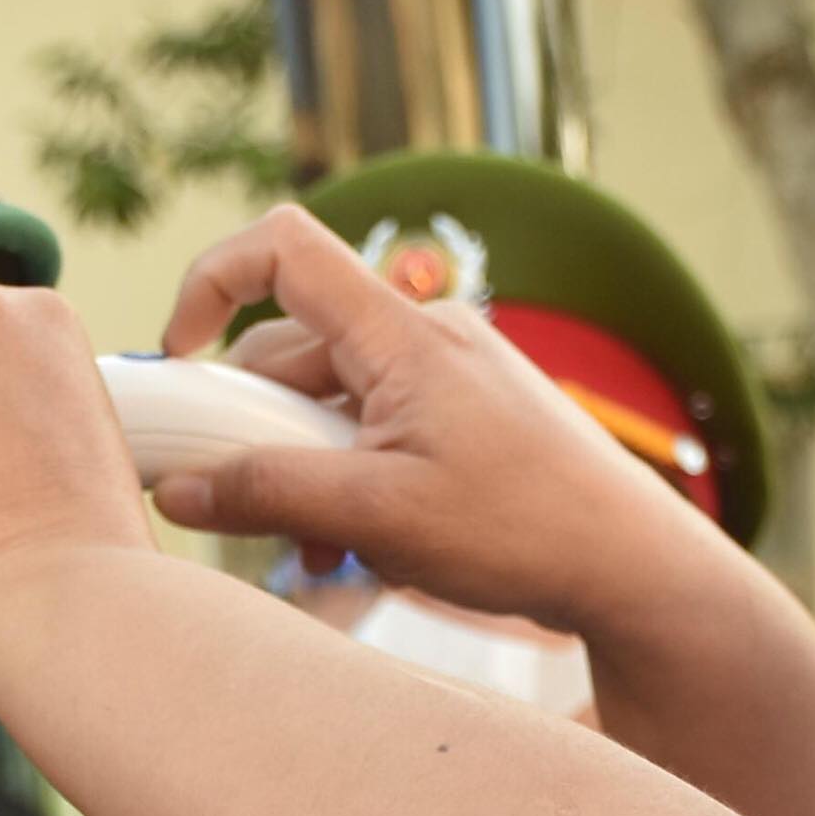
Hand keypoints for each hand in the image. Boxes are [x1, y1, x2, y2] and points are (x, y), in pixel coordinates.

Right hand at [146, 205, 737, 639]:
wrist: (636, 566)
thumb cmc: (523, 531)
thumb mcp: (378, 520)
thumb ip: (270, 497)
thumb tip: (178, 490)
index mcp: (401, 335)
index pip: (282, 249)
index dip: (210, 282)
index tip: (179, 356)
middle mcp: (427, 336)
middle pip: (296, 347)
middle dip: (258, 428)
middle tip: (258, 513)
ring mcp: (454, 373)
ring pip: (335, 400)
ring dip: (305, 469)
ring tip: (326, 553)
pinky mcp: (472, 414)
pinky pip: (381, 426)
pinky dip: (353, 478)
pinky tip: (366, 549)